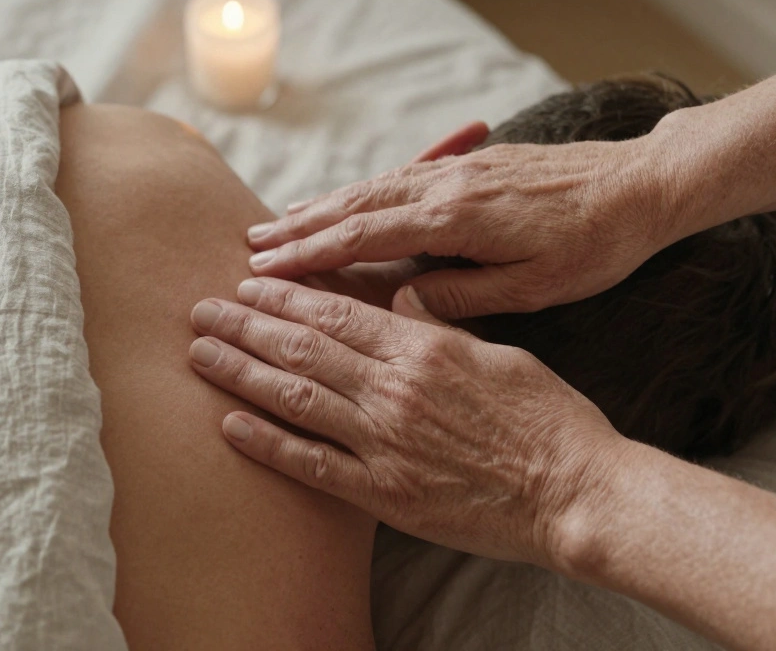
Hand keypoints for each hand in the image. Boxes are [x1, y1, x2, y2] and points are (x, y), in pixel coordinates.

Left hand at [187, 277, 626, 566]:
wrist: (576, 491)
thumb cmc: (547, 419)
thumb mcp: (500, 352)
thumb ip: (442, 326)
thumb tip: (400, 297)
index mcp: (422, 348)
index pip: (336, 311)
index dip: (285, 294)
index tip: (248, 281)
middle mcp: (393, 390)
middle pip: (301, 347)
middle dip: (246, 323)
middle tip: (202, 307)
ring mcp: (384, 443)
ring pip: (294, 397)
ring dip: (240, 372)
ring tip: (199, 352)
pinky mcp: (384, 494)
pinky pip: (311, 465)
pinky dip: (266, 444)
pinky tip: (228, 426)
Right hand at [245, 134, 679, 316]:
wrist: (643, 185)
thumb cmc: (595, 245)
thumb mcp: (533, 287)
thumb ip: (464, 295)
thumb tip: (405, 302)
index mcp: (457, 219)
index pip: (363, 235)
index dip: (309, 254)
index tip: (264, 268)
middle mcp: (448, 186)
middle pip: (356, 205)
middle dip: (300, 227)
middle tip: (250, 246)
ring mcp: (460, 170)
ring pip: (375, 186)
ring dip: (325, 206)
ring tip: (282, 223)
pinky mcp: (475, 164)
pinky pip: (403, 176)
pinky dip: (364, 190)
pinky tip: (349, 199)